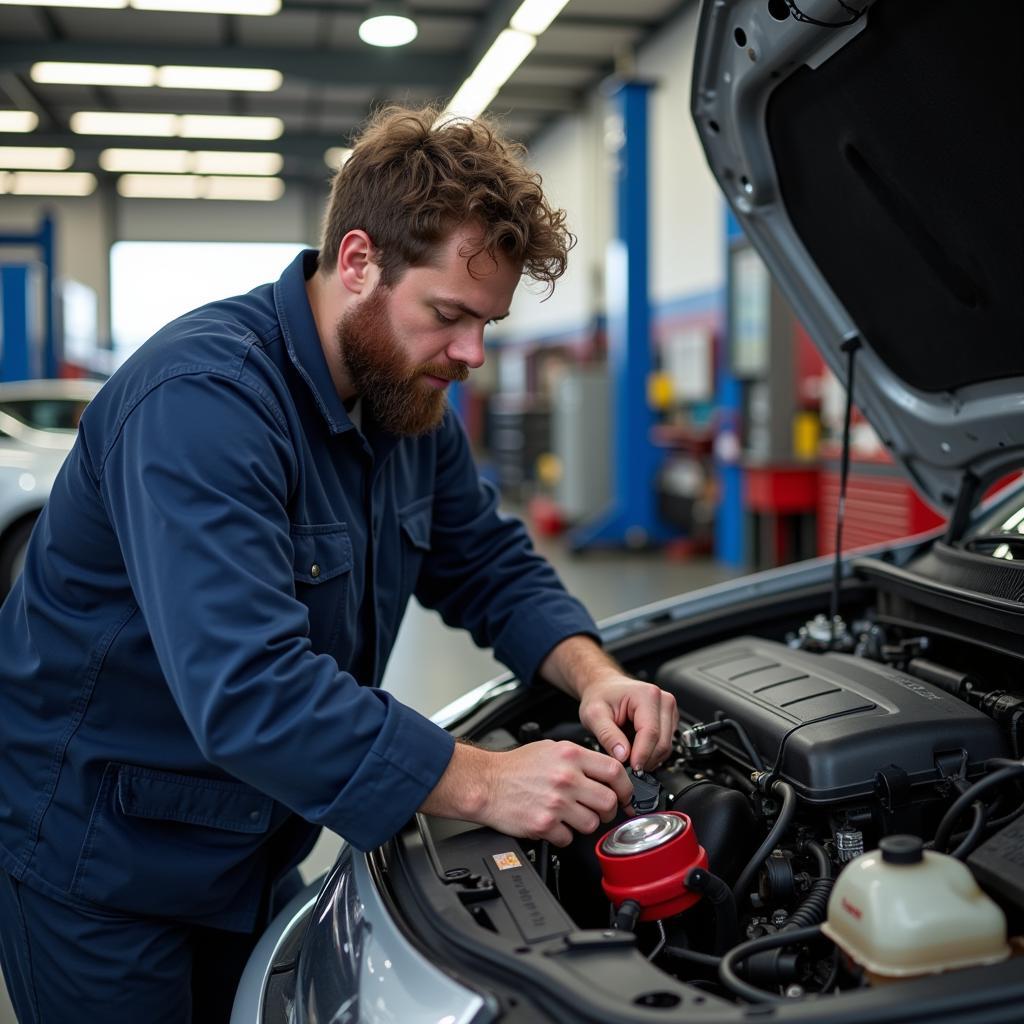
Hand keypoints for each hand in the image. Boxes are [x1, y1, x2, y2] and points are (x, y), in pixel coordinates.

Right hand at [420, 739, 632, 846]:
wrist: (485, 783)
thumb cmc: (516, 766)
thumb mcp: (551, 749)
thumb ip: (580, 759)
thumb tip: (606, 772)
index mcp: (571, 756)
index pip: (615, 772)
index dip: (625, 787)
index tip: (624, 795)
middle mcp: (566, 778)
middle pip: (608, 801)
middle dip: (607, 810)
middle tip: (598, 810)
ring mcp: (556, 803)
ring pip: (592, 823)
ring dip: (585, 824)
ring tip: (571, 816)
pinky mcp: (544, 824)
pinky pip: (568, 838)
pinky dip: (563, 835)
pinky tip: (554, 824)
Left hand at [538, 636, 678, 772]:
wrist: (604, 688)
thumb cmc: (600, 696)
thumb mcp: (594, 715)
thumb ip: (607, 735)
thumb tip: (623, 756)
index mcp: (647, 695)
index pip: (650, 733)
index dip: (641, 755)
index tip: (631, 768)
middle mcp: (663, 700)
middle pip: (663, 742)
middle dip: (646, 759)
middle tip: (627, 767)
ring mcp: (669, 710)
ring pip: (667, 747)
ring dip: (649, 758)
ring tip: (629, 757)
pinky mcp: (669, 721)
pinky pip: (665, 745)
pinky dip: (652, 754)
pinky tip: (636, 751)